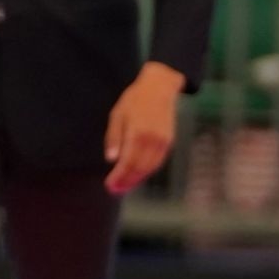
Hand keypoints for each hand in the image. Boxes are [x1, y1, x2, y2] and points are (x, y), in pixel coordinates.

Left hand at [104, 61, 182, 193]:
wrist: (159, 87)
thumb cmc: (134, 100)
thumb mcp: (117, 114)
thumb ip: (114, 137)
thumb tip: (111, 159)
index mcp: (137, 133)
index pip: (128, 162)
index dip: (119, 177)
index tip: (110, 185)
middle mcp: (152, 140)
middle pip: (139, 168)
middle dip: (127, 182)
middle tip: (115, 190)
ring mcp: (163, 142)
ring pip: (150, 168)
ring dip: (137, 179)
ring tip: (124, 187)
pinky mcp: (169, 142)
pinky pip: (158, 162)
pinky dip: (147, 171)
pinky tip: (138, 175)